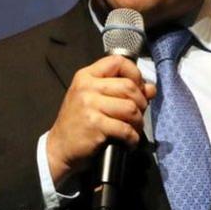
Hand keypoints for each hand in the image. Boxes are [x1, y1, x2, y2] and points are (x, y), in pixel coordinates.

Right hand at [46, 56, 156, 183]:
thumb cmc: (78, 122)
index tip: (139, 88)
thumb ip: (121, 90)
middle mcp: (87, 87)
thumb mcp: (95, 99)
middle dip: (141, 103)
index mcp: (86, 76)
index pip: (118, 61)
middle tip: (139, 114)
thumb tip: (150, 89)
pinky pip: (125, 129)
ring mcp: (89, 105)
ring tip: (134, 129)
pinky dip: (133, 138)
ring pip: (130, 108)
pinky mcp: (95, 125)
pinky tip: (129, 142)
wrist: (59, 148)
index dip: (135, 73)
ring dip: (138, 122)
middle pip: (129, 86)